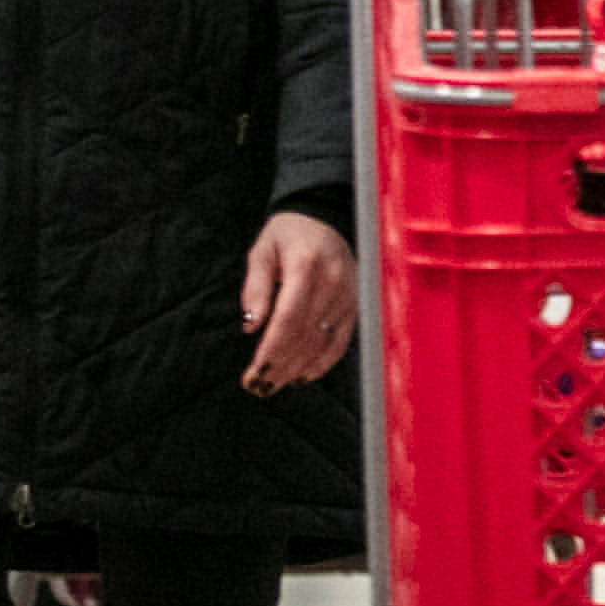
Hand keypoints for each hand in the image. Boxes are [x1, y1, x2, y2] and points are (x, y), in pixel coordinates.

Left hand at [240, 210, 361, 390]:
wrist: (324, 218)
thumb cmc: (287, 235)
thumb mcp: (262, 251)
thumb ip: (255, 288)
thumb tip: (250, 327)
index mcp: (306, 266)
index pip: (288, 318)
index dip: (271, 350)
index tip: (254, 371)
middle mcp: (332, 283)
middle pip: (304, 336)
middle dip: (280, 366)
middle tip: (258, 387)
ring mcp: (347, 296)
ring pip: (322, 344)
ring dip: (297, 369)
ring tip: (274, 385)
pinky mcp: (354, 306)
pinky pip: (340, 342)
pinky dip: (322, 363)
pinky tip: (302, 375)